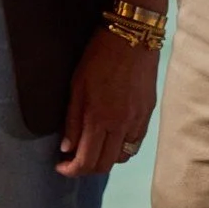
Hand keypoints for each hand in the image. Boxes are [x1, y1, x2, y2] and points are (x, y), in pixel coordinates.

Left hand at [56, 25, 161, 175]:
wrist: (132, 37)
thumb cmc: (98, 56)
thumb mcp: (77, 84)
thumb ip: (72, 119)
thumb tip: (67, 147)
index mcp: (99, 118)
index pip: (86, 160)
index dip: (71, 169)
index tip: (60, 166)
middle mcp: (120, 127)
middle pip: (104, 165)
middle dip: (86, 169)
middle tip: (73, 161)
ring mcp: (137, 123)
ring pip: (121, 158)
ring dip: (104, 160)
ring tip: (91, 149)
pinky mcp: (148, 116)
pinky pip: (134, 145)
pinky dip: (121, 149)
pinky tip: (111, 140)